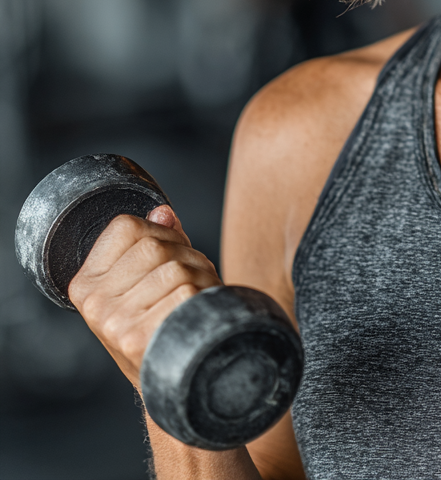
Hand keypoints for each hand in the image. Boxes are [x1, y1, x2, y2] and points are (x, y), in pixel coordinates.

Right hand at [67, 206, 221, 388]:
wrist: (172, 378)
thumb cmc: (160, 322)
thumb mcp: (146, 281)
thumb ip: (153, 240)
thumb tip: (163, 211)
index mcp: (86, 284)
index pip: (125, 227)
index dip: (159, 231)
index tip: (167, 254)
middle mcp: (93, 304)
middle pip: (154, 245)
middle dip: (185, 254)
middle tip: (190, 279)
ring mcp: (113, 323)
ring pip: (175, 267)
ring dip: (200, 275)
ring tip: (195, 297)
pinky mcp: (139, 338)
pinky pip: (186, 292)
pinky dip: (204, 294)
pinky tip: (198, 311)